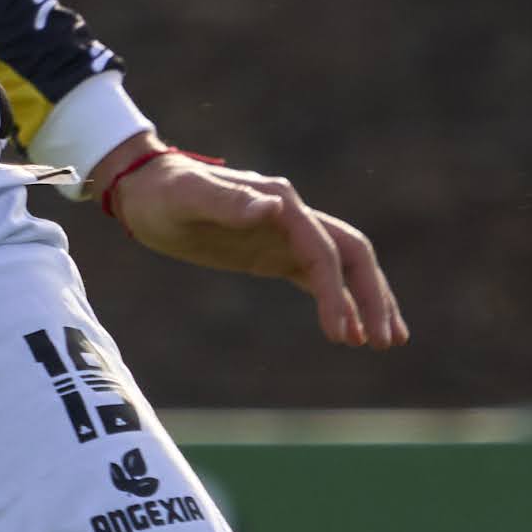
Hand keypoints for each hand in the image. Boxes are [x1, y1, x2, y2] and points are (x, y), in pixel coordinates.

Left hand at [104, 148, 406, 348]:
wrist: (145, 188)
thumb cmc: (164, 192)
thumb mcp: (188, 198)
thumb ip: (228, 203)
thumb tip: (277, 207)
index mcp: (282, 201)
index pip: (324, 250)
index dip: (336, 292)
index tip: (341, 333)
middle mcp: (293, 215)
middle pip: (351, 256)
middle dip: (372, 297)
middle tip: (386, 342)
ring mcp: (287, 235)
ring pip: (343, 267)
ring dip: (366, 301)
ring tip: (383, 343)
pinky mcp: (275, 252)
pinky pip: (318, 277)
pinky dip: (337, 302)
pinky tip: (347, 334)